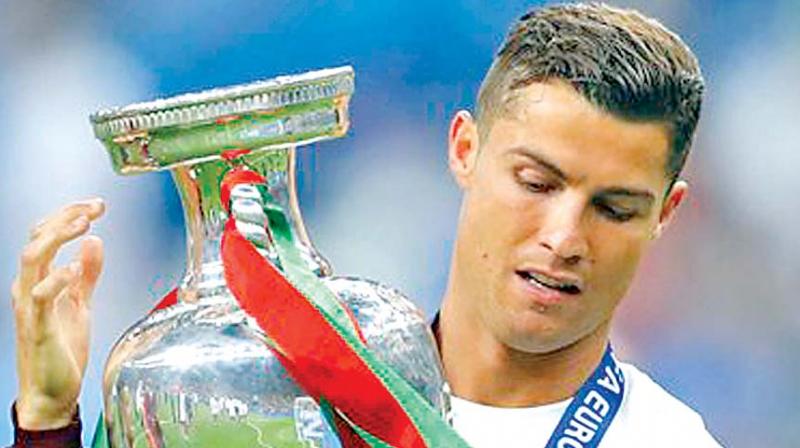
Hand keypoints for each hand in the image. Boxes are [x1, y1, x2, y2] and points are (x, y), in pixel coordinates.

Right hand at [11, 198, 105, 429]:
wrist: (52, 393)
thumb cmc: (62, 350)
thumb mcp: (80, 304)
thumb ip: (87, 274)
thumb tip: (95, 241)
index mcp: (38, 280)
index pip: (45, 236)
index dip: (68, 215)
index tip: (97, 205)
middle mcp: (28, 288)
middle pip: (38, 239)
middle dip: (65, 217)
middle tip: (95, 206)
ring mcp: (30, 306)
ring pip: (33, 258)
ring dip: (58, 236)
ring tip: (84, 223)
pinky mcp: (37, 326)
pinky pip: (40, 296)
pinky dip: (57, 278)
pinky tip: (76, 268)